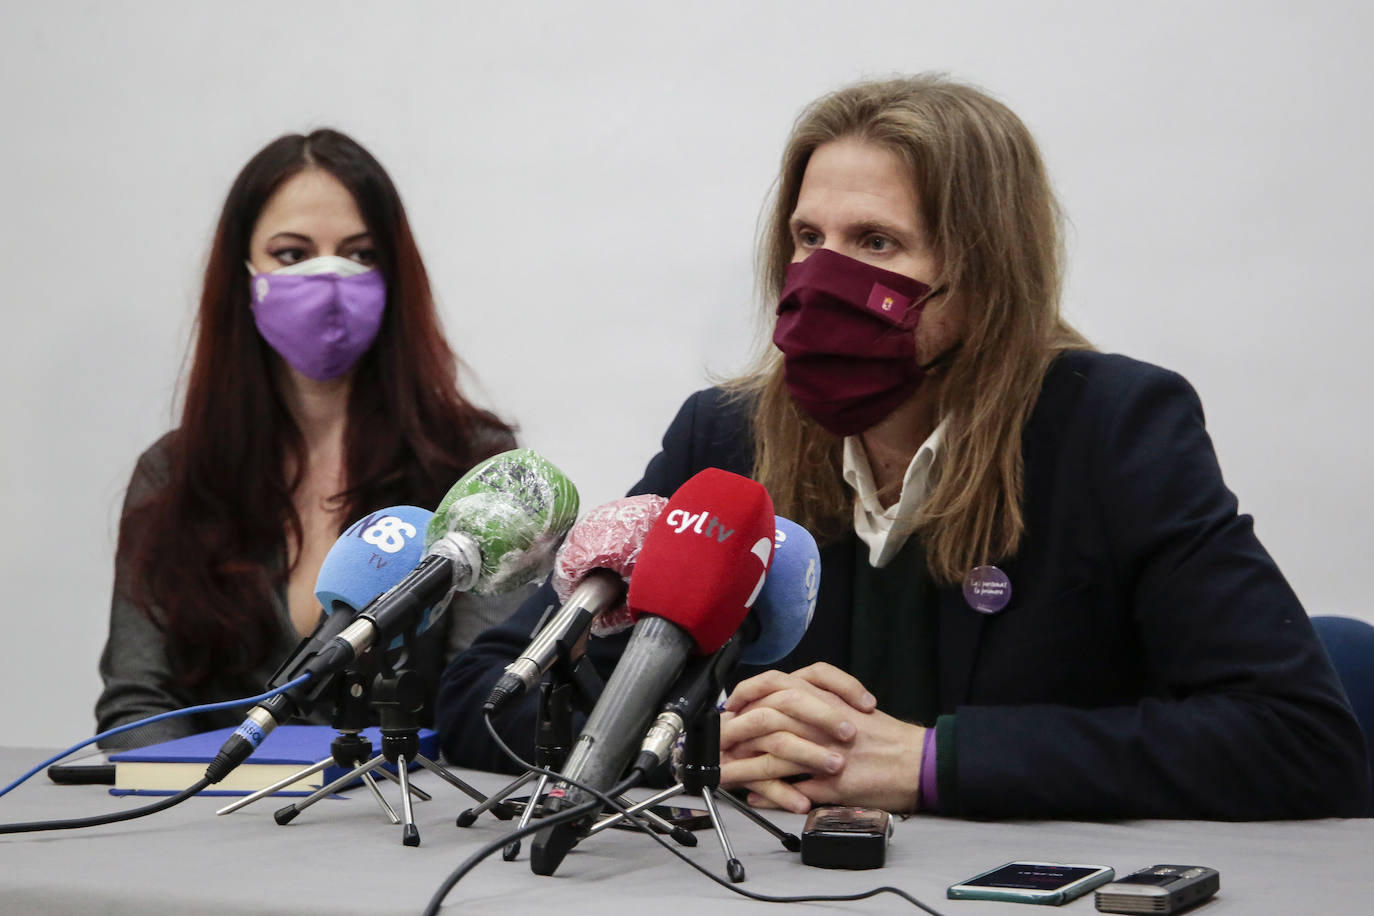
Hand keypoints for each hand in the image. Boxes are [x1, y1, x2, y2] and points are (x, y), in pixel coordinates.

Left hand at [718, 662, 924, 813]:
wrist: (919, 761)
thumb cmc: (885, 736)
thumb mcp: (847, 708)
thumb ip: (814, 706)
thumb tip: (780, 711)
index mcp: (825, 699)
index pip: (774, 685)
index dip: (746, 694)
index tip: (729, 706)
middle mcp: (822, 721)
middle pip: (767, 719)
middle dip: (736, 732)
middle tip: (719, 741)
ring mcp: (826, 753)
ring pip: (774, 756)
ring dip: (745, 767)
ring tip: (725, 774)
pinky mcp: (833, 784)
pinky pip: (794, 789)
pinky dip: (771, 795)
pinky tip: (754, 798)